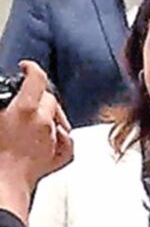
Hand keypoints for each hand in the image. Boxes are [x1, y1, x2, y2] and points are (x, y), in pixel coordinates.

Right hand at [0, 61, 72, 221]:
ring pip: (59, 119)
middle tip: (26, 97)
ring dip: (50, 116)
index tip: (27, 67)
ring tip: (35, 118)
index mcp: (24, 111)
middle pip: (50, 98)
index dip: (32, 69)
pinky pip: (66, 144)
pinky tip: (52, 139)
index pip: (37, 79)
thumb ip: (1, 105)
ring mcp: (51, 141)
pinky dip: (61, 139)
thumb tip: (3, 105)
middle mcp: (42, 123)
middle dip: (39, 95)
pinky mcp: (55, 159)